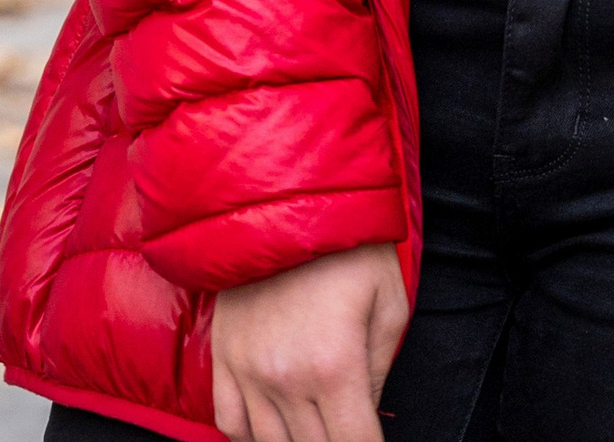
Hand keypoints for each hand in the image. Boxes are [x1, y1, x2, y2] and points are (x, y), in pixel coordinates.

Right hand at [210, 243, 406, 441]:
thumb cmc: (350, 243)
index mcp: (335, 365)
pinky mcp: (223, 358)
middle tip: (349, 429)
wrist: (286, 196)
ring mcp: (248, 372)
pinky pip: (229, 423)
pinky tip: (274, 429)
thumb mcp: (389, 300)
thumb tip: (368, 410)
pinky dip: (251, 437)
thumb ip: (381, 367)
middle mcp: (286, 380)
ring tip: (318, 428)